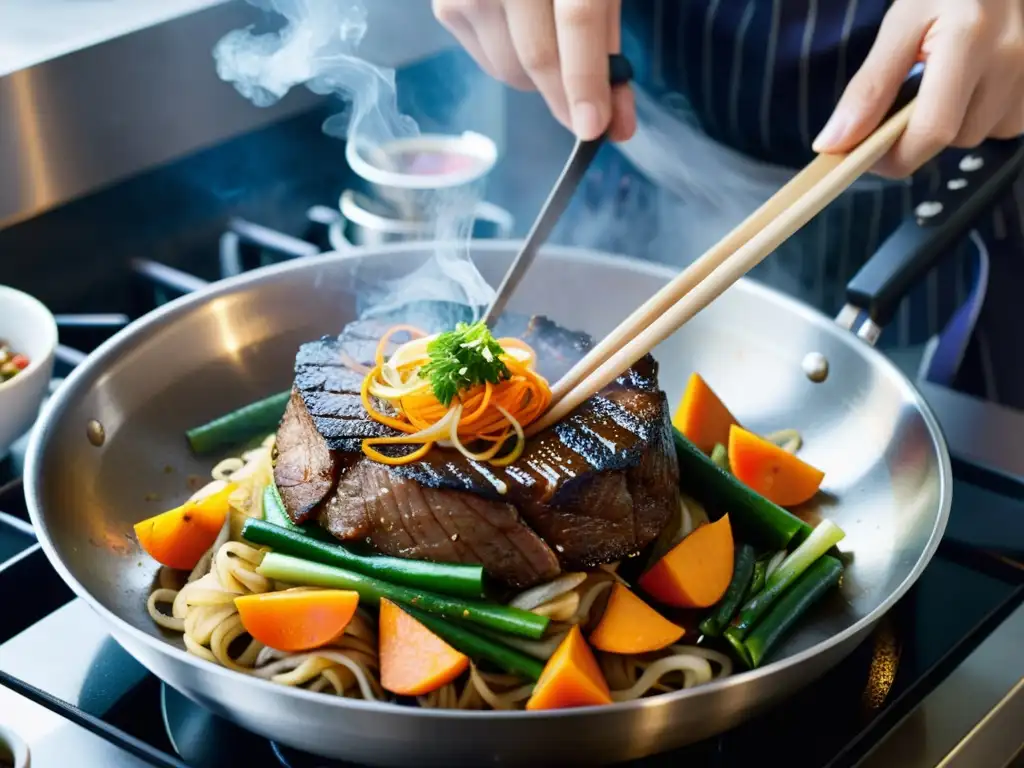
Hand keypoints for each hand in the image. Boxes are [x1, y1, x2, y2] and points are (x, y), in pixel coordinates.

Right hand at [432, 0, 635, 141]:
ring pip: (509, 69)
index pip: (578, 19)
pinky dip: (510, 62)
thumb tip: (618, 127)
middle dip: (564, 97)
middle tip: (586, 116)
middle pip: (537, 54)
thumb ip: (609, 50)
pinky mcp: (446, 4)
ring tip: (551, 46)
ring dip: (538, 81)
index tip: (593, 128)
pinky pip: (487, 61)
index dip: (586, 78)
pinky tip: (520, 31)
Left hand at [814, 0, 1023, 176]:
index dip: (892, 157)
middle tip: (895, 107)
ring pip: (976, 137)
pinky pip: (1000, 126)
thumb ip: (869, 86)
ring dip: (947, 125)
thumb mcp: (900, 24)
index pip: (931, 129)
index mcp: (970, 37)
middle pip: (952, 139)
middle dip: (915, 136)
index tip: (860, 156)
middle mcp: (1011, 59)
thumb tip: (836, 141)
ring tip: (939, 83)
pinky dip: (975, 116)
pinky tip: (968, 85)